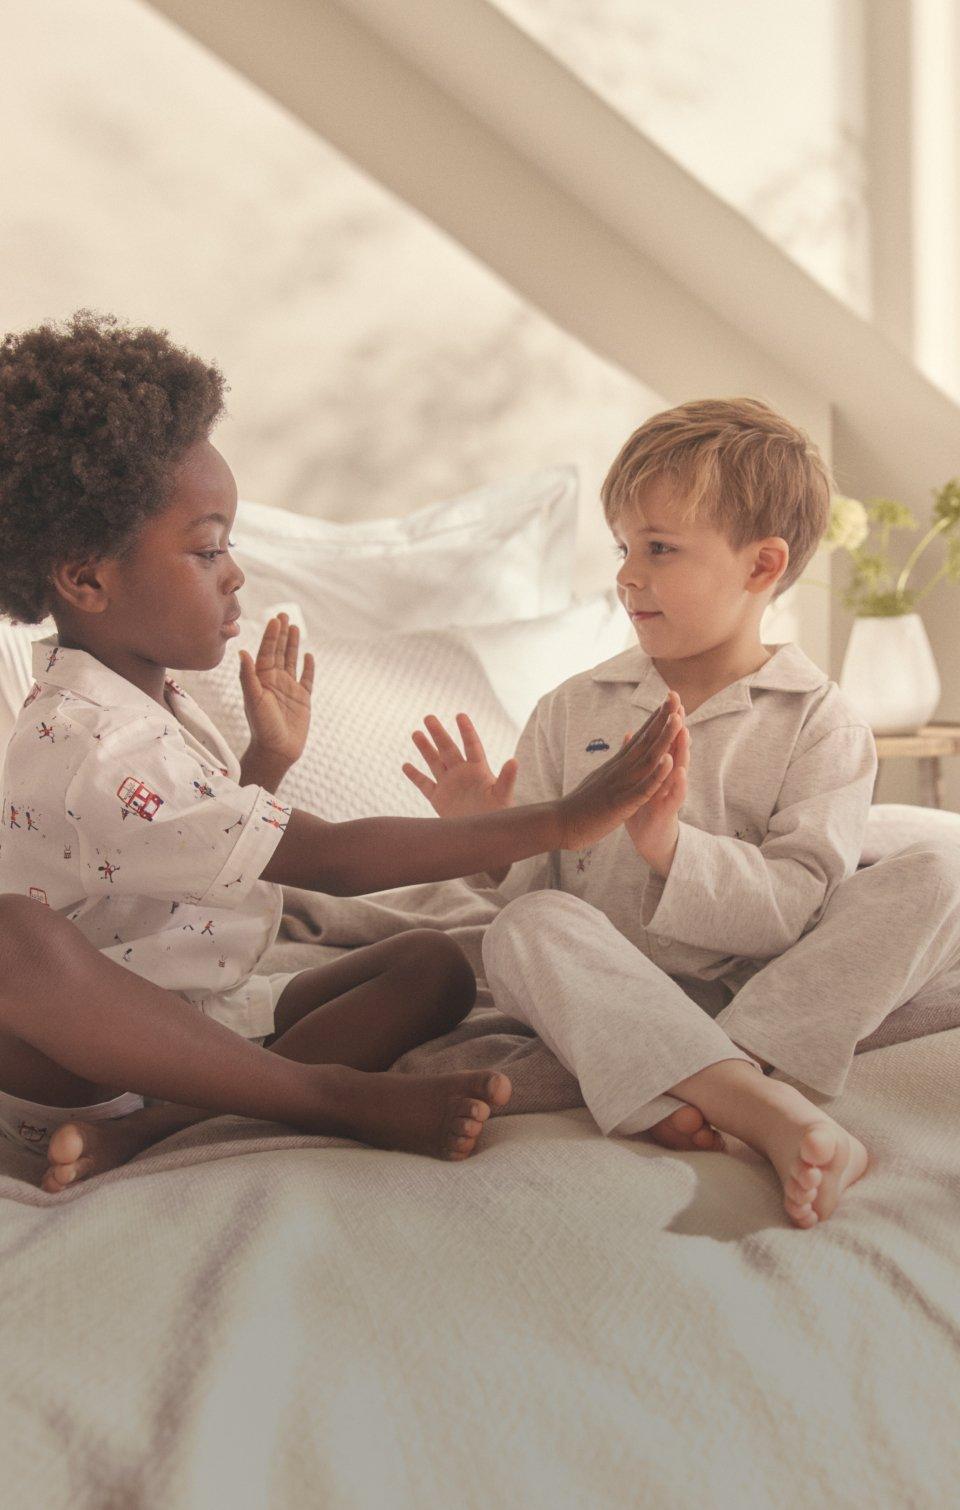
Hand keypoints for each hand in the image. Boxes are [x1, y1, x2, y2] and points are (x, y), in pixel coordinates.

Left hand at [238, 613, 314, 765]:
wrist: (276, 750)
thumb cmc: (261, 726)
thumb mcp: (253, 700)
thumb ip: (248, 676)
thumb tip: (242, 652)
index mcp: (262, 679)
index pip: (267, 652)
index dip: (271, 635)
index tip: (275, 619)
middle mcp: (275, 681)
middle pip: (280, 652)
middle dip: (281, 634)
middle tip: (284, 614)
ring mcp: (289, 689)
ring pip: (292, 661)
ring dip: (294, 645)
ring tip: (296, 627)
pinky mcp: (302, 699)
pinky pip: (306, 679)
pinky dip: (308, 667)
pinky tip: (309, 656)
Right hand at [402, 713, 517, 817]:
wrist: (484, 837)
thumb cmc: (498, 816)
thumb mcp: (503, 796)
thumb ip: (507, 779)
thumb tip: (514, 760)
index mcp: (479, 770)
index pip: (472, 745)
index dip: (466, 731)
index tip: (460, 715)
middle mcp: (462, 774)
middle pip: (448, 749)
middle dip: (439, 734)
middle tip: (428, 717)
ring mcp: (449, 785)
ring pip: (434, 762)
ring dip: (425, 748)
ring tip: (416, 733)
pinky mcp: (439, 799)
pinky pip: (425, 785)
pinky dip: (415, 776)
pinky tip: (406, 765)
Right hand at [557, 694, 679, 850]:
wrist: (559, 822)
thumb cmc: (580, 803)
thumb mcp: (600, 777)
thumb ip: (616, 762)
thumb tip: (625, 744)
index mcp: (616, 765)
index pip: (639, 737)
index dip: (655, 719)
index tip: (668, 701)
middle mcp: (619, 769)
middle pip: (645, 741)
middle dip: (662, 719)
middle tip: (675, 695)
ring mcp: (620, 784)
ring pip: (647, 759)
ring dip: (663, 739)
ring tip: (677, 719)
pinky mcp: (621, 803)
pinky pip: (643, 787)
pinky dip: (656, 774)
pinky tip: (669, 761)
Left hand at [623, 708, 688, 874]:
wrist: (649, 841)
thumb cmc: (642, 809)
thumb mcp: (637, 779)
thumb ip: (637, 757)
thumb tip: (631, 734)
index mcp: (658, 769)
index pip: (664, 739)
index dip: (666, 719)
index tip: (668, 696)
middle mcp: (668, 778)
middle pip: (675, 748)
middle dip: (677, 726)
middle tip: (679, 703)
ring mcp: (671, 793)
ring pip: (679, 768)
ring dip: (681, 750)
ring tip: (683, 729)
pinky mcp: (669, 811)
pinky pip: (674, 795)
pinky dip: (676, 782)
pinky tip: (679, 769)